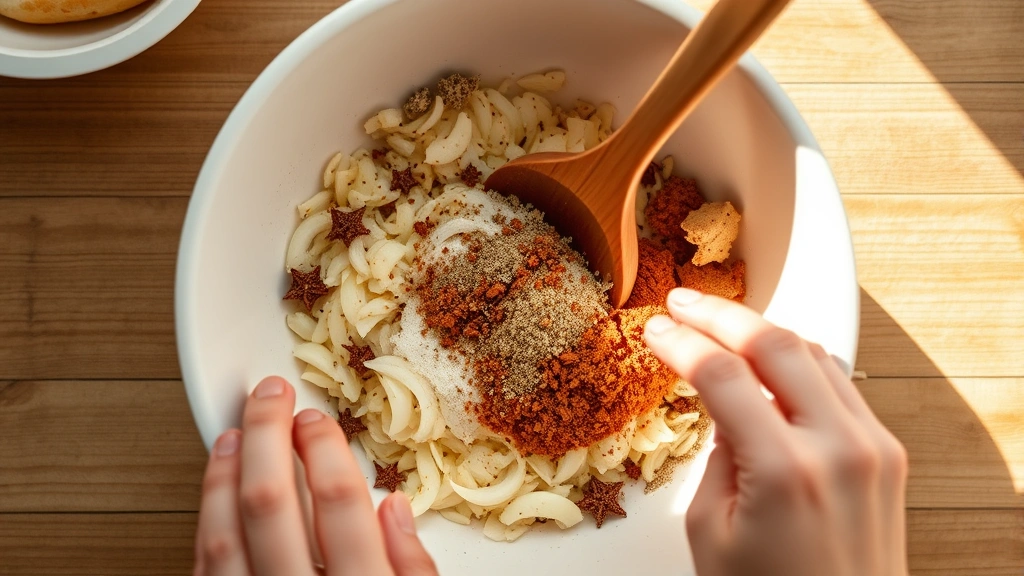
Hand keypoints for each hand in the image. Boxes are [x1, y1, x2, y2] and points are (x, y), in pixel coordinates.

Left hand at [193, 376, 437, 575]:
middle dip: (267, 436)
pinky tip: (217, 491)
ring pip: (224, 534)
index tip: (316, 420)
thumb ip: (412, 569)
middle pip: (269, 503)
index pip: (338, 502)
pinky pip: (205, 564)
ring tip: (234, 432)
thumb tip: (394, 507)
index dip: (325, 449)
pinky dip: (208, 521)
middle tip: (270, 396)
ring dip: (225, 474)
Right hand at [644, 289, 907, 575]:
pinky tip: (770, 359)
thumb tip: (723, 406)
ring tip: (722, 323)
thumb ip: (716, 455)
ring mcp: (872, 447)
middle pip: (776, 344)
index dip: (681, 343)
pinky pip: (840, 382)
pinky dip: (800, 360)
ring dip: (763, 331)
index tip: (656, 330)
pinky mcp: (887, 453)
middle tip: (684, 302)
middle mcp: (838, 449)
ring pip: (814, 352)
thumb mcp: (709, 530)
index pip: (722, 375)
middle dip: (722, 314)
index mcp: (784, 472)